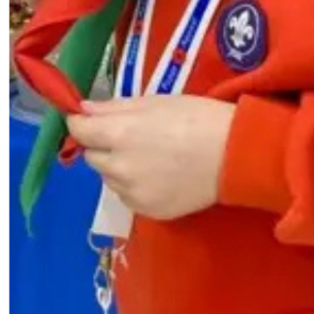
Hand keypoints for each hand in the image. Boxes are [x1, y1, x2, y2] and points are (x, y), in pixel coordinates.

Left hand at [68, 96, 235, 221]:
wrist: (235, 155)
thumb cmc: (197, 117)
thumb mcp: (155, 102)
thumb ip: (114, 108)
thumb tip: (82, 110)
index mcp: (119, 135)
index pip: (79, 130)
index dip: (81, 122)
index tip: (88, 119)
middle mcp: (119, 168)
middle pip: (92, 157)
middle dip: (103, 146)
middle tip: (130, 136)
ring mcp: (132, 194)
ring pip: (110, 179)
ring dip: (119, 168)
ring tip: (151, 157)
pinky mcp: (148, 212)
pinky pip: (128, 196)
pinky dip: (136, 186)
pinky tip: (161, 175)